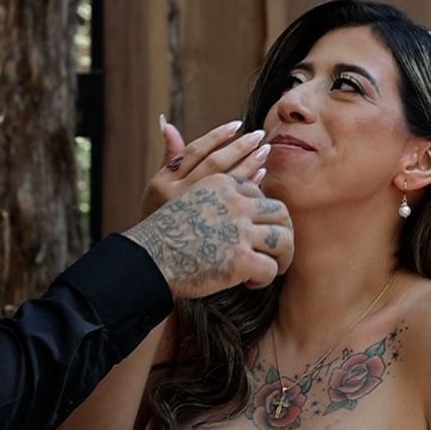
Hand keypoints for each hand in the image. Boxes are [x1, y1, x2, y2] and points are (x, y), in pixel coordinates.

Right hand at [125, 175, 293, 297]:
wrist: (147, 260)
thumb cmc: (162, 233)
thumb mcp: (179, 194)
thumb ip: (201, 184)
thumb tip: (185, 145)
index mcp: (221, 184)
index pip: (258, 192)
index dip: (262, 213)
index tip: (258, 227)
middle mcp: (235, 204)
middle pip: (280, 212)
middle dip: (284, 232)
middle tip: (278, 249)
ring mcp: (240, 232)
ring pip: (284, 239)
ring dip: (283, 256)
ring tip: (274, 266)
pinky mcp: (241, 260)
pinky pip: (271, 269)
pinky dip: (265, 278)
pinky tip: (250, 283)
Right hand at [142, 117, 270, 219]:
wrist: (154, 263)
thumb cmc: (158, 223)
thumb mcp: (158, 189)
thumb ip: (169, 157)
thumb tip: (165, 121)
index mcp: (165, 181)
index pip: (196, 150)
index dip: (217, 136)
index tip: (237, 125)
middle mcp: (182, 195)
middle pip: (216, 163)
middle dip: (240, 147)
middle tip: (260, 135)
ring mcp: (199, 214)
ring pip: (230, 182)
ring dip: (250, 164)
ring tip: (265, 151)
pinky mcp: (213, 231)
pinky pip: (238, 205)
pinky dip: (251, 188)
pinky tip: (262, 176)